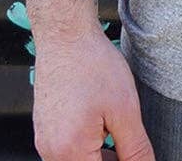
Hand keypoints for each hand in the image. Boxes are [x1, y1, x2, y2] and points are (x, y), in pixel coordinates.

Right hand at [32, 25, 154, 160]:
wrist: (65, 34)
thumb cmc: (93, 65)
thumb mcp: (125, 109)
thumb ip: (135, 149)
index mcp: (70, 152)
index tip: (136, 153)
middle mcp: (50, 153)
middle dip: (112, 160)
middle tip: (132, 145)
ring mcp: (44, 141)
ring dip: (100, 156)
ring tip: (119, 132)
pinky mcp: (45, 129)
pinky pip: (68, 150)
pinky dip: (89, 146)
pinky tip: (105, 126)